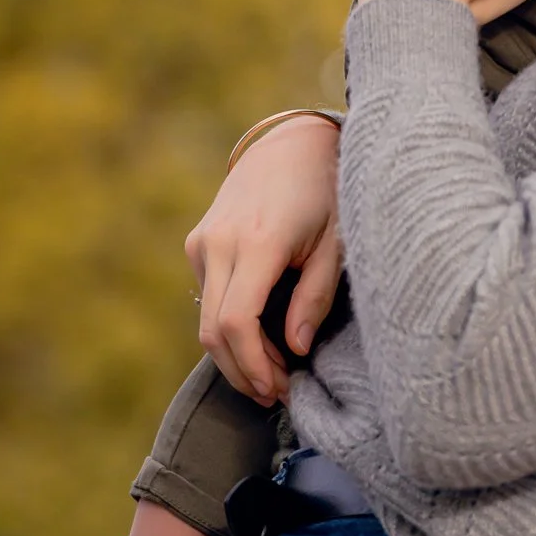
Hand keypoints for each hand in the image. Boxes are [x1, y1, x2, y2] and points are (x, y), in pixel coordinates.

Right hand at [186, 113, 343, 406]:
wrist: (293, 142)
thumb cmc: (327, 190)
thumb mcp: (337, 243)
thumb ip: (314, 298)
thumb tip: (297, 349)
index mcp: (259, 242)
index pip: (237, 323)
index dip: (254, 366)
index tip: (279, 390)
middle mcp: (220, 243)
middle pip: (213, 330)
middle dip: (242, 371)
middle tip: (276, 394)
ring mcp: (203, 241)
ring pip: (205, 318)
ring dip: (235, 353)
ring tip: (273, 373)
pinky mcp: (198, 241)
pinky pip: (207, 296)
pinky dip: (229, 325)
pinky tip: (263, 335)